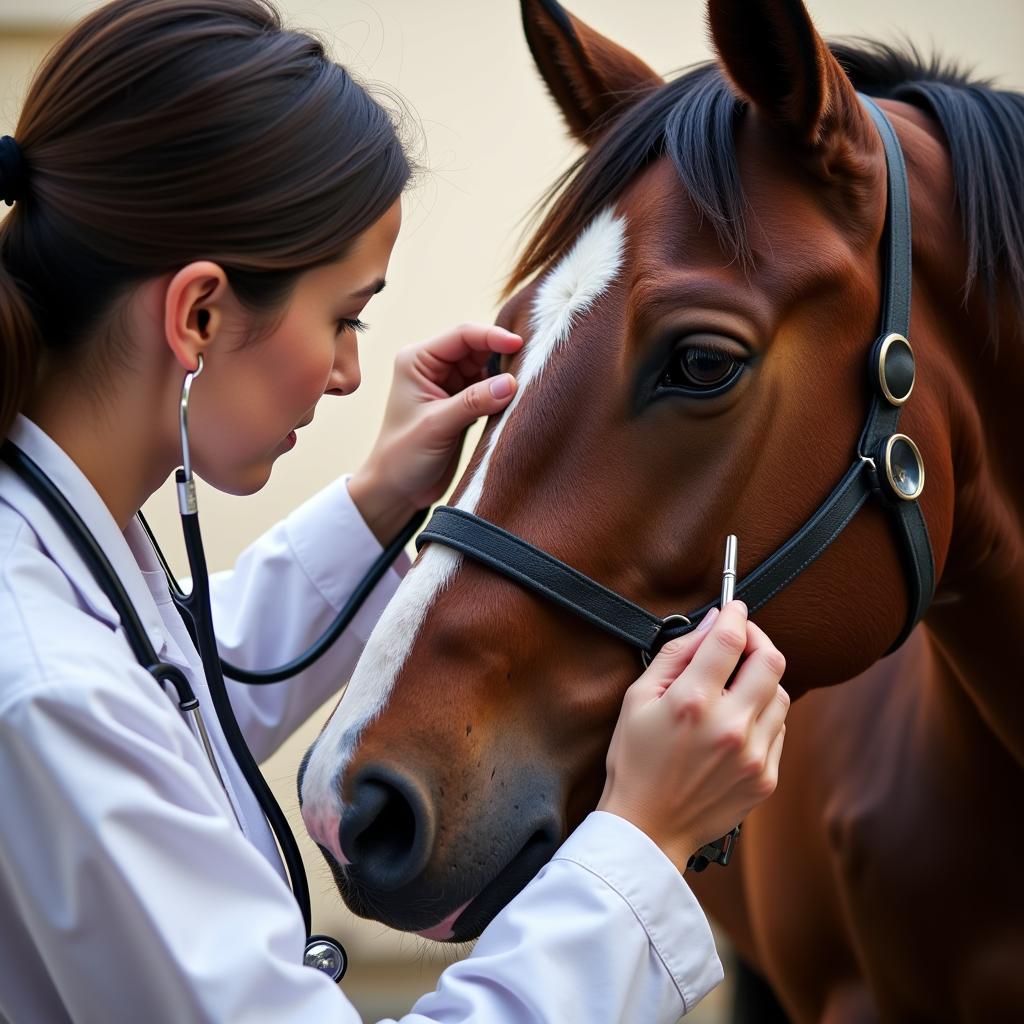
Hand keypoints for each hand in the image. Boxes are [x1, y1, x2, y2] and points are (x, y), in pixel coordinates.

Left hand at [348, 323, 522, 542]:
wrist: (396, 490)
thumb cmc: (402, 457)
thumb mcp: (437, 426)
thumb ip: (473, 402)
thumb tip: (512, 383)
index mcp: (417, 360)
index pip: (462, 336)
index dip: (492, 336)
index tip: (520, 344)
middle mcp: (433, 367)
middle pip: (477, 348)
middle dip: (502, 355)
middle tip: (532, 366)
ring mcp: (449, 385)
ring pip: (486, 368)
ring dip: (505, 375)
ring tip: (529, 383)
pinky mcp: (462, 404)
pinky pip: (489, 389)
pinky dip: (503, 393)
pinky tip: (518, 399)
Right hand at [597, 601, 788, 872]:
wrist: (648, 827)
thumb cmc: (635, 760)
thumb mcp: (638, 698)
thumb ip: (677, 653)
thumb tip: (710, 623)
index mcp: (692, 703)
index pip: (731, 639)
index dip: (735, 614)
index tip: (733, 608)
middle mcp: (729, 727)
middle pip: (771, 660)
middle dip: (757, 639)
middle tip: (741, 639)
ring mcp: (753, 755)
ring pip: (781, 693)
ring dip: (762, 679)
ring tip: (735, 685)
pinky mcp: (766, 777)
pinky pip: (779, 728)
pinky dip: (763, 713)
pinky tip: (736, 720)